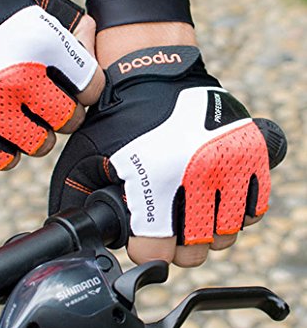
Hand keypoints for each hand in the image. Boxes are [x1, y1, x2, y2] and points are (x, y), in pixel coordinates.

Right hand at [0, 0, 103, 171]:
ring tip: (20, 116)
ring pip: (39, 145)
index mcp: (39, 43)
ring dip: (36, 133)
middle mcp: (16, 78)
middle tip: (47, 103)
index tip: (73, 86)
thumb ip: (67, 22)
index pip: (92, 88)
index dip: (87, 88)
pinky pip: (1, 161)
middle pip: (69, 120)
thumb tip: (93, 40)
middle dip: (64, 113)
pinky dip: (6, 151)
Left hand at [49, 44, 278, 266]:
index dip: (144, 249)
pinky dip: (234, 211)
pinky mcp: (252, 154)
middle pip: (194, 253)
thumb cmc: (118, 116)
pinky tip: (214, 197)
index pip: (155, 253)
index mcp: (156, 178)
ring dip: (205, 230)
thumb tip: (73, 230)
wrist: (155, 74)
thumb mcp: (85, 154)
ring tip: (189, 209)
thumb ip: (76, 195)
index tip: (142, 238)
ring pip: (225, 235)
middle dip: (175, 245)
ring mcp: (231, 165)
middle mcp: (199, 175)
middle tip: (166, 226)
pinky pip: (253, 209)